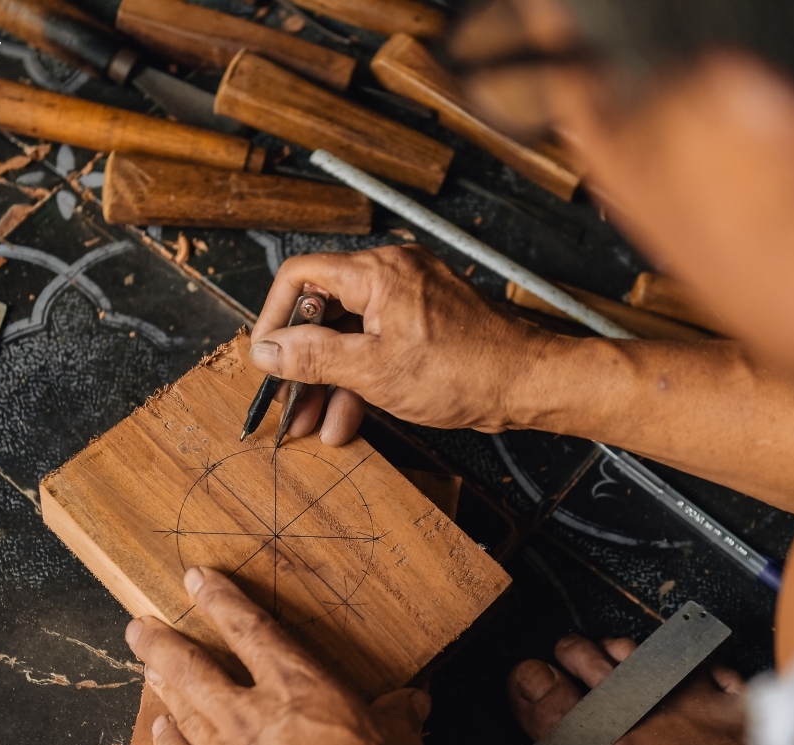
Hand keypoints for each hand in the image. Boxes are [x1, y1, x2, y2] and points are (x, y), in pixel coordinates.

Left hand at [125, 567, 430, 744]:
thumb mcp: (398, 742)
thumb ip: (397, 715)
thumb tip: (412, 702)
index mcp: (297, 686)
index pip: (249, 629)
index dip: (220, 599)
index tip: (196, 578)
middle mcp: (251, 715)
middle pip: (193, 667)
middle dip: (162, 643)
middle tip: (138, 626)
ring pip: (182, 710)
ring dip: (161, 684)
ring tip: (146, 665)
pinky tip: (159, 731)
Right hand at [249, 245, 547, 444]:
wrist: (529, 383)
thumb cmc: (465, 371)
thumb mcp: (373, 371)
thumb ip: (312, 356)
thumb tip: (265, 350)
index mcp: (377, 272)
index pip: (300, 276)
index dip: (273, 317)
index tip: (264, 357)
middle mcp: (392, 274)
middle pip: (323, 309)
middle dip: (301, 360)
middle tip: (284, 399)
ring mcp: (409, 297)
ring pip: (350, 334)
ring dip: (328, 379)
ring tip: (311, 423)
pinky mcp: (424, 321)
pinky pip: (377, 344)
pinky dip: (359, 378)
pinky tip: (346, 418)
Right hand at [508, 634, 773, 744]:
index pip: (546, 699)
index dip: (527, 684)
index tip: (526, 682)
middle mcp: (644, 713)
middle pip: (584, 656)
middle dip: (568, 655)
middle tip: (564, 662)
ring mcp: (690, 699)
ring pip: (637, 649)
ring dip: (619, 654)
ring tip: (613, 660)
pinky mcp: (735, 702)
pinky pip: (704, 665)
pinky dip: (691, 669)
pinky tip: (685, 676)